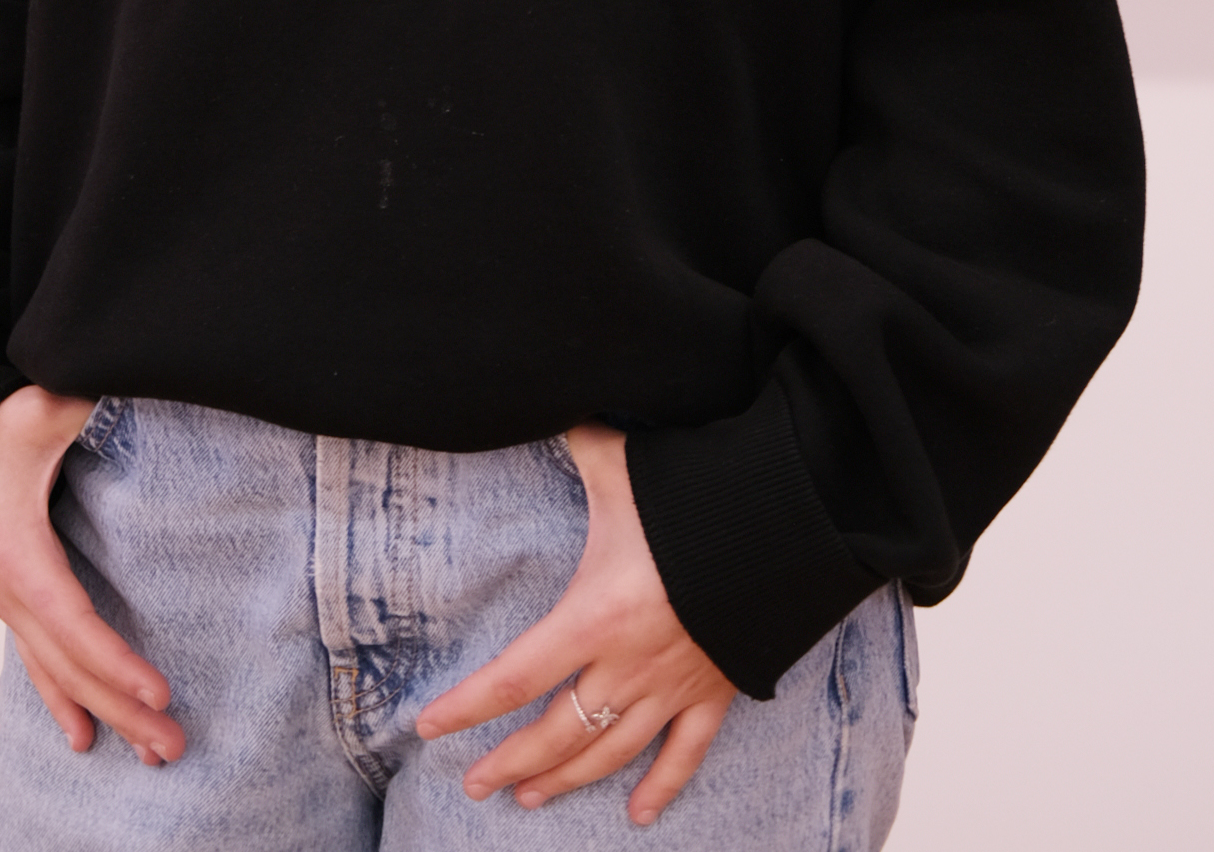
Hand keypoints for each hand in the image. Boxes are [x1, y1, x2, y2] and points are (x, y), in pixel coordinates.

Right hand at [0, 387, 183, 766]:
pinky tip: (83, 737)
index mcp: (16, 552)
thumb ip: (81, 398)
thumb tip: (130, 373)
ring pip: (56, 673)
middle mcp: (7, 590)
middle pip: (69, 664)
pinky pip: (39, 663)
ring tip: (151, 754)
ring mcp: (6, 601)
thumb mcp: (35, 407)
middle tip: (172, 746)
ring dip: (104, 713)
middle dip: (122, 707)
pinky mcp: (11, 599)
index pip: (73, 622)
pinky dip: (64, 700)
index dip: (114, 661)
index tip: (158, 690)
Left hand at [415, 422, 738, 825]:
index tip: (429, 728)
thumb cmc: (690, 493)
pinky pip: (686, 754)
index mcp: (595, 616)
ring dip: (567, 779)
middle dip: (510, 761)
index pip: (515, 676)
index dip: (469, 707)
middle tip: (475, 786)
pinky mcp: (716, 691)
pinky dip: (663, 787)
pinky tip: (640, 816)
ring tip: (529, 798)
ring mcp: (673, 685)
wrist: (783, 525)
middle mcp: (628, 665)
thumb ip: (575, 444)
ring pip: (610, 753)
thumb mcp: (620, 465)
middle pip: (557, 731)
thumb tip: (540, 404)